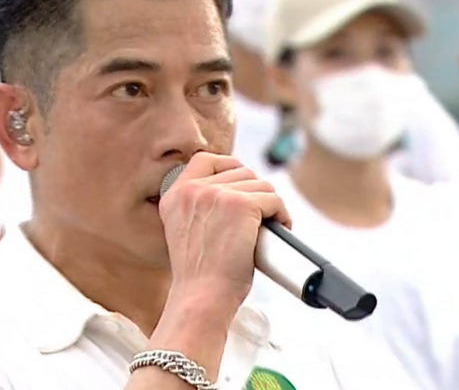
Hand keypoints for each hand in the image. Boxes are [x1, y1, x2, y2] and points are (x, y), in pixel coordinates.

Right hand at [158, 152, 291, 310]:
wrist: (202, 298)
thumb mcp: (186, 230)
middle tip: (259, 217)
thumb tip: (237, 190)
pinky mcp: (242, 205)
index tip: (242, 186)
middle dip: (255, 193)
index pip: (205, 159)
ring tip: (269, 225)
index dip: (229, 167)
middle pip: (241, 171)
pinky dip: (283, 214)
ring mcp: (218, 194)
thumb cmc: (201, 275)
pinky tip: (280, 228)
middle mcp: (193, 189)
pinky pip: (274, 199)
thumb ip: (201, 206)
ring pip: (261, 185)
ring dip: (271, 205)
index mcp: (175, 195)